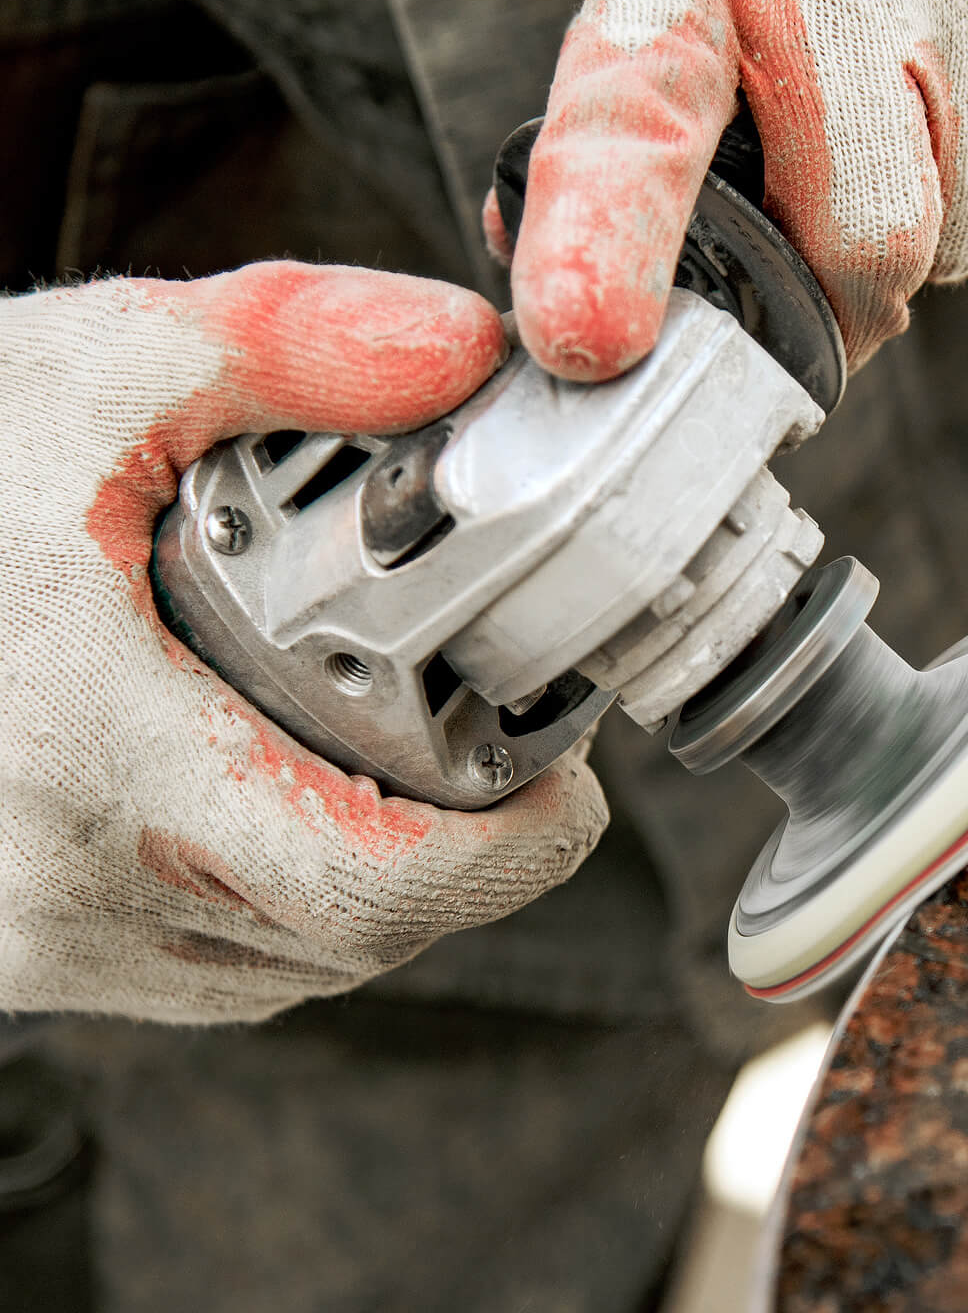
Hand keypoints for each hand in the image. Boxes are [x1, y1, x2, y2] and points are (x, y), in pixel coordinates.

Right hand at [0, 264, 606, 1023]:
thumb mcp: (82, 370)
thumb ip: (286, 341)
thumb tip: (462, 349)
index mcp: (93, 754)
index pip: (375, 885)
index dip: (515, 851)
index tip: (567, 781)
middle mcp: (59, 884)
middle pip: (356, 941)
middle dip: (470, 863)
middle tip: (516, 762)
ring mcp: (28, 943)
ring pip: (286, 970)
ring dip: (383, 891)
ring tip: (419, 776)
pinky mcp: (11, 956)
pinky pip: (207, 970)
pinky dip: (286, 910)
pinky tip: (294, 809)